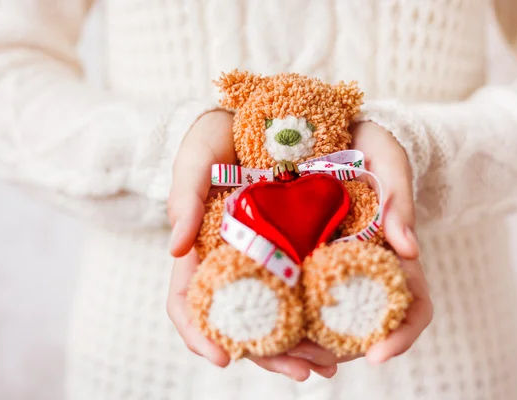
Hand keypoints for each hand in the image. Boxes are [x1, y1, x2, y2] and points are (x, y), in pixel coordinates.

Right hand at [166, 110, 337, 379]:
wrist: (261, 110)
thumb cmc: (217, 133)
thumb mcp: (197, 155)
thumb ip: (183, 196)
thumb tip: (175, 251)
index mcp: (202, 246)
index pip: (188, 301)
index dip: (199, 334)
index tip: (223, 359)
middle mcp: (234, 258)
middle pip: (242, 320)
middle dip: (269, 354)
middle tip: (306, 372)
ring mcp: (265, 254)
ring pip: (276, 313)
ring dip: (299, 344)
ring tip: (329, 364)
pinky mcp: (295, 244)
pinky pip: (304, 287)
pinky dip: (317, 313)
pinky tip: (340, 330)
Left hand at [290, 121, 432, 364]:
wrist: (335, 129)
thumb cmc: (372, 143)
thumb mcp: (389, 160)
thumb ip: (400, 198)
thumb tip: (409, 250)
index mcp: (391, 255)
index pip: (413, 307)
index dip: (402, 336)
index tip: (378, 355)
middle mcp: (361, 269)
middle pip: (361, 327)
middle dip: (339, 352)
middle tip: (314, 362)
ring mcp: (328, 265)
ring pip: (322, 320)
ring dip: (304, 344)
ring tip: (282, 353)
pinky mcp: (295, 255)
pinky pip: (289, 293)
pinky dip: (277, 313)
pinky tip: (256, 321)